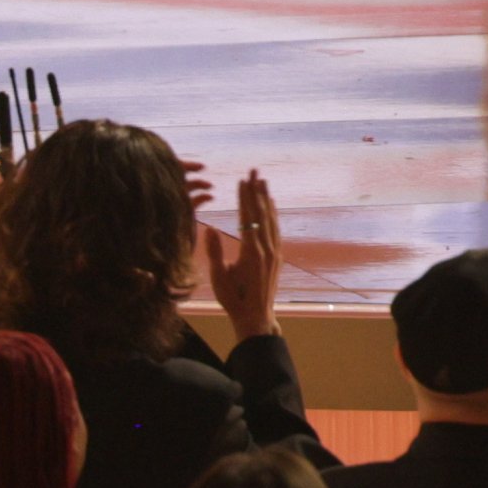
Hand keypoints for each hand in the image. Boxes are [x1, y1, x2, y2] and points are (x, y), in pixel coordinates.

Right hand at [200, 170, 284, 338]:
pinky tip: (270, 205)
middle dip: (257, 191)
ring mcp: (274, 251)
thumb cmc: (233, 299)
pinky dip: (273, 214)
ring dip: (266, 199)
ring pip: (271, 219)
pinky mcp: (277, 255)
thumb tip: (210, 229)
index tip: (242, 181)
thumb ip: (215, 252)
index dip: (244, 199)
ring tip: (263, 181)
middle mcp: (266, 248)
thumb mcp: (219, 277)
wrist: (256, 316)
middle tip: (255, 170)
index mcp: (251, 252)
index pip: (247, 218)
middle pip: (261, 213)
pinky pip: (275, 229)